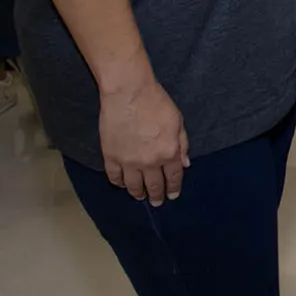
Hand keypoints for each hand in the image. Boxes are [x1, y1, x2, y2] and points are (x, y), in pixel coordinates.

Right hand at [99, 79, 189, 205]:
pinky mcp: (111, 157)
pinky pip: (115, 177)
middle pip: (154, 185)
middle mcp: (150, 161)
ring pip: (133, 186)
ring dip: (138, 193)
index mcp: (170, 152)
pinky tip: (122, 185)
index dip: (174, 188)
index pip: (174, 177)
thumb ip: (182, 144)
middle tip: (156, 202)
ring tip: (140, 197)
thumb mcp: (178, 121)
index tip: (172, 195)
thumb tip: (184, 164)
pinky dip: (118, 183)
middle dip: (156, 195)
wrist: (129, 93)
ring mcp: (129, 161)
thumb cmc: (156, 102)